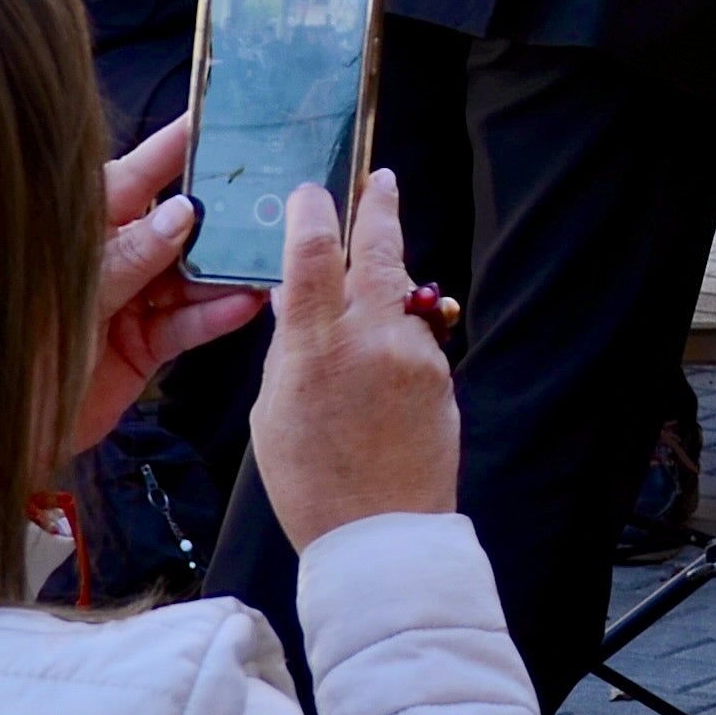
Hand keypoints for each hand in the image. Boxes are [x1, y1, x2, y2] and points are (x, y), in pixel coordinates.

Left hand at [64, 112, 265, 460]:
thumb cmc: (10, 352)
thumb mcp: (72, 294)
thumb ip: (128, 256)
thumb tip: (184, 212)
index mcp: (81, 232)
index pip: (135, 177)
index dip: (177, 148)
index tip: (221, 118)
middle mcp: (109, 261)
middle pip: (176, 226)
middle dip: (222, 214)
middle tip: (272, 195)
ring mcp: (128, 303)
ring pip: (190, 276)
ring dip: (227, 270)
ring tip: (268, 258)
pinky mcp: (143, 346)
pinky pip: (186, 324)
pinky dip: (215, 315)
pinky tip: (245, 304)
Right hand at [248, 173, 461, 548]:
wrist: (381, 532)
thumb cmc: (312, 481)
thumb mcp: (274, 411)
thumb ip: (289, 349)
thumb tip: (295, 300)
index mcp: (313, 349)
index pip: (312, 256)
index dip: (313, 214)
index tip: (314, 193)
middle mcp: (369, 339)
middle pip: (378, 252)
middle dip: (379, 210)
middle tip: (381, 182)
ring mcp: (413, 354)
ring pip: (401, 294)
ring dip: (386, 281)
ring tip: (367, 287)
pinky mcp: (441, 373)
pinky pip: (417, 335)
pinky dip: (399, 331)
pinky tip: (382, 356)